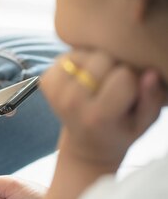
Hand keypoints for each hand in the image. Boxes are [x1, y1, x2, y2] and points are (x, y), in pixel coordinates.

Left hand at [41, 50, 166, 168]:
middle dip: (114, 67)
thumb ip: (152, 99)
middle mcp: (72, 103)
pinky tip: (84, 77)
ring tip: (99, 81)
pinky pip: (66, 55)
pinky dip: (78, 60)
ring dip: (95, 62)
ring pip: (84, 53)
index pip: (124, 76)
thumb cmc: (121, 130)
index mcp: (98, 116)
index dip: (132, 79)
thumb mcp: (144, 122)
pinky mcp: (45, 82)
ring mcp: (55, 92)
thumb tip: (150, 74)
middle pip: (102, 59)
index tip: (130, 92)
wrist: (86, 145)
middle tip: (114, 85)